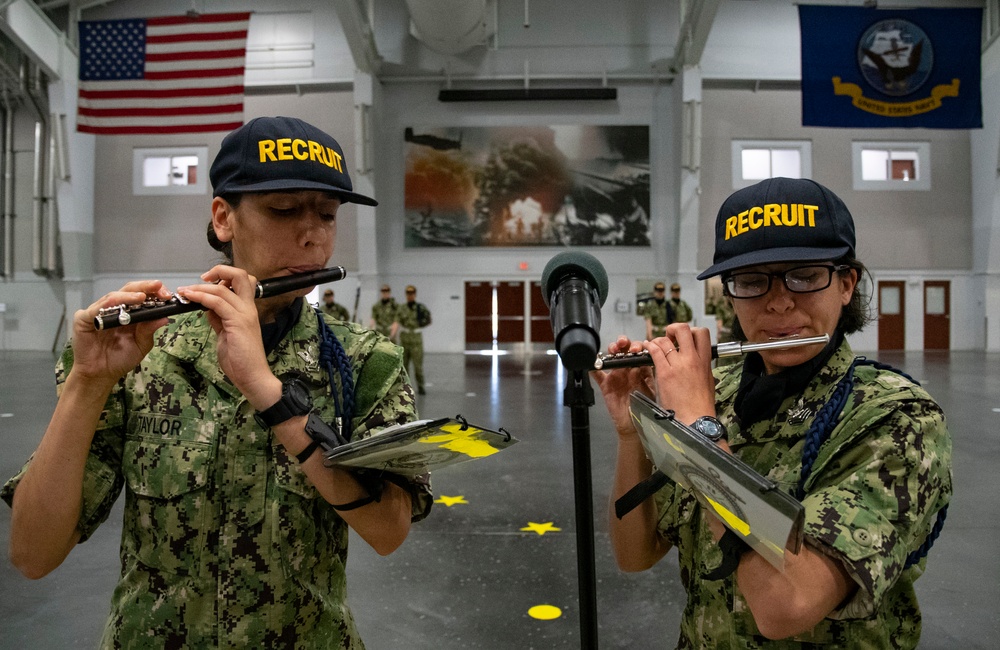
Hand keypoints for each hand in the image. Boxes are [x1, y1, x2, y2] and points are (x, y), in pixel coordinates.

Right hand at [70, 281, 171, 384]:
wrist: (101, 374)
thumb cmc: (120, 359)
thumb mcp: (141, 344)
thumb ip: (149, 330)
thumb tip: (165, 317)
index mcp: (129, 313)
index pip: (141, 295)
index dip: (154, 292)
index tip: (167, 294)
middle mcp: (114, 309)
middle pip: (128, 291)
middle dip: (144, 288)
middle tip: (158, 287)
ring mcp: (98, 312)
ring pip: (113, 297)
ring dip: (128, 295)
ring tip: (142, 297)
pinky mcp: (83, 319)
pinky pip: (95, 309)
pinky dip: (108, 304)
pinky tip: (119, 303)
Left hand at [176, 265, 276, 406]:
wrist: (252, 376)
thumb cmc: (241, 360)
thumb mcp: (226, 335)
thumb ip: (219, 320)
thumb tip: (207, 309)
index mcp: (247, 310)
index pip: (242, 281)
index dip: (225, 275)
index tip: (208, 281)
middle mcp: (248, 308)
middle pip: (240, 275)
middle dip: (219, 270)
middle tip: (201, 278)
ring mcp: (244, 314)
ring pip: (223, 288)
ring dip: (200, 287)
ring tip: (185, 291)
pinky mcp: (237, 322)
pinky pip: (217, 303)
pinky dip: (201, 297)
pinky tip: (190, 298)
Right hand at [592, 335, 654, 436]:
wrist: (635, 423)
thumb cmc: (645, 406)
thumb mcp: (649, 390)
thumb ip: (645, 377)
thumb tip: (639, 365)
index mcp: (640, 368)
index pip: (639, 352)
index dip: (637, 346)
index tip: (637, 349)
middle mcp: (628, 369)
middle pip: (624, 350)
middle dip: (624, 343)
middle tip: (624, 345)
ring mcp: (616, 376)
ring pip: (611, 357)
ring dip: (611, 350)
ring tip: (613, 349)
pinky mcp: (606, 385)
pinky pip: (597, 374)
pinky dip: (593, 368)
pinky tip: (592, 362)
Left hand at [644, 323, 716, 424]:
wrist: (695, 419)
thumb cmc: (701, 405)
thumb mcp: (707, 381)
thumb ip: (702, 367)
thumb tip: (698, 360)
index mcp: (705, 361)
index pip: (702, 333)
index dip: (691, 331)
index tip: (683, 339)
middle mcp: (692, 359)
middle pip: (684, 329)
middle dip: (673, 329)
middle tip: (669, 337)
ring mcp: (678, 365)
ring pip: (665, 340)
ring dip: (657, 340)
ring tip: (654, 346)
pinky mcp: (665, 373)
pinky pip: (654, 351)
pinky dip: (648, 347)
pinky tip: (646, 349)